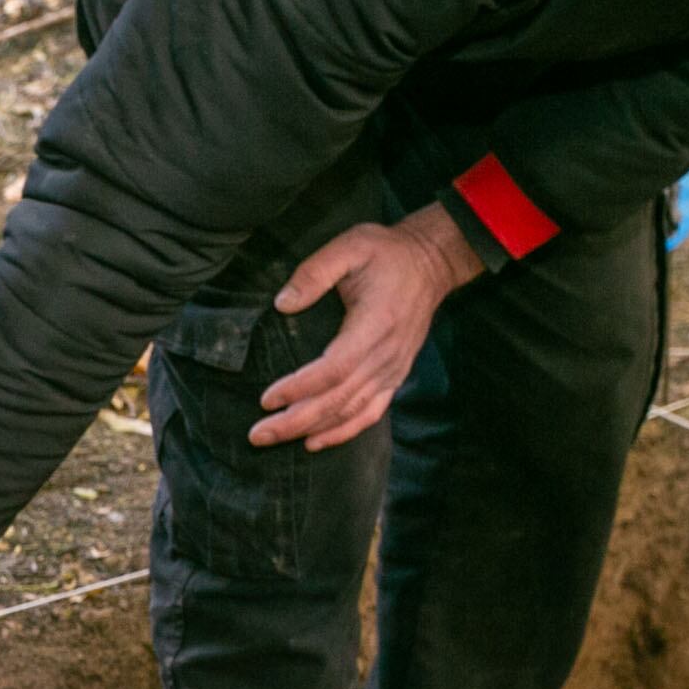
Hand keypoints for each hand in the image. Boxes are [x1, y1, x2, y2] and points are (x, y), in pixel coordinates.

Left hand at [253, 205, 482, 450]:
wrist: (432, 263)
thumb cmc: (387, 253)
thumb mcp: (350, 246)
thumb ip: (314, 272)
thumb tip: (282, 304)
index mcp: (375, 325)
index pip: (333, 369)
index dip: (299, 388)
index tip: (266, 398)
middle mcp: (386, 355)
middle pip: (337, 400)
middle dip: (294, 421)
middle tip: (256, 434)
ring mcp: (393, 369)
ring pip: (350, 412)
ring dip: (311, 430)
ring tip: (273, 438)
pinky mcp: (395, 376)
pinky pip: (370, 413)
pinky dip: (343, 432)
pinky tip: (315, 442)